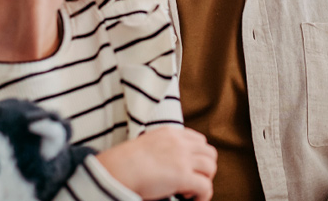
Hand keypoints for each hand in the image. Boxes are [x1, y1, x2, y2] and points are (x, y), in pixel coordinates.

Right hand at [96, 127, 216, 199]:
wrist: (117, 170)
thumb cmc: (123, 163)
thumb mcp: (146, 145)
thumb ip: (160, 148)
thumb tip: (166, 165)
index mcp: (171, 133)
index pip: (198, 140)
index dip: (199, 156)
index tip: (191, 167)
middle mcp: (180, 143)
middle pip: (210, 153)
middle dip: (206, 168)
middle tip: (194, 180)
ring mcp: (183, 159)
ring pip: (211, 168)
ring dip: (205, 180)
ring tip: (191, 191)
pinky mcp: (183, 176)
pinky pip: (206, 186)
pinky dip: (204, 195)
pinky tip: (193, 200)